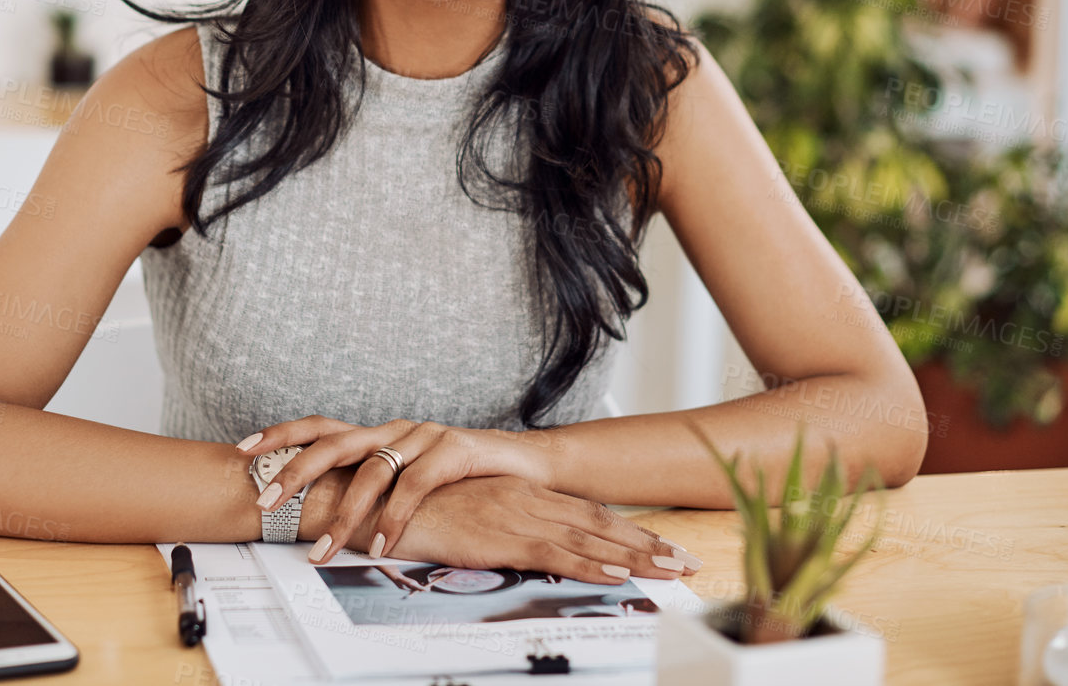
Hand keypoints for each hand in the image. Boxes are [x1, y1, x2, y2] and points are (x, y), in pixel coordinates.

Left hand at [238, 416, 557, 562]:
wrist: (526, 467)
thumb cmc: (462, 480)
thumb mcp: (409, 482)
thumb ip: (373, 490)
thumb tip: (321, 517)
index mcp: (378, 434)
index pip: (320, 426)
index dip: (280, 434)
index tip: (242, 451)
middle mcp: (395, 430)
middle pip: (333, 442)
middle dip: (294, 472)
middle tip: (265, 502)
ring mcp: (424, 436)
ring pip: (371, 471)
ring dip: (345, 516)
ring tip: (325, 551)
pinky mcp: (453, 450)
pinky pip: (414, 486)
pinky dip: (393, 519)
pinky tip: (380, 545)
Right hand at [373, 474, 693, 584]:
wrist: (382, 499)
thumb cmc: (422, 510)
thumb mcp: (474, 513)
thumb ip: (508, 524)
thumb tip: (535, 546)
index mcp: (525, 492)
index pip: (591, 512)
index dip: (631, 532)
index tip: (664, 546)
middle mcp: (529, 498)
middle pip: (602, 524)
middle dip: (647, 545)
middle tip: (685, 562)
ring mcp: (517, 515)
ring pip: (588, 539)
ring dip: (633, 557)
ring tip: (669, 572)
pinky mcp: (500, 536)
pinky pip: (553, 553)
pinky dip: (588, 566)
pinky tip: (615, 576)